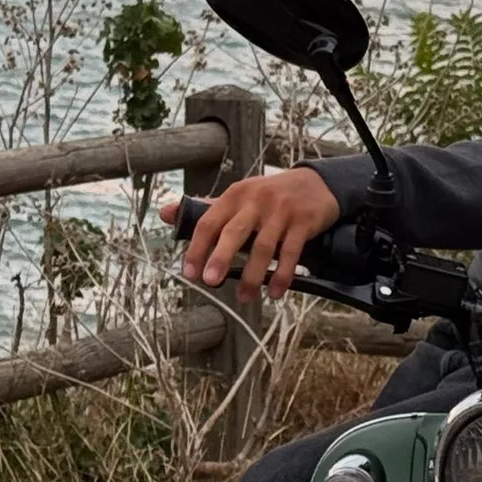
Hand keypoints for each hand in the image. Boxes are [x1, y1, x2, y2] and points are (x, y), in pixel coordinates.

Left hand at [161, 168, 341, 302]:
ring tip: (245, 298)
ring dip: (252, 276)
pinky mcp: (303, 222)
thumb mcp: (238, 196)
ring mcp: (281, 211)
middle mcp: (256, 201)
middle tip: (210, 282)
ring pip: (263, 247)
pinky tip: (274, 292)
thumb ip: (205, 209)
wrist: (316, 184)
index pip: (209, 221)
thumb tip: (165, 214)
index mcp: (235, 195)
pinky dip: (282, 275)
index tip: (189, 272)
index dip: (197, 247)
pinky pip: (291, 253)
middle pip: (235, 232)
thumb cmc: (269, 195)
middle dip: (221, 258)